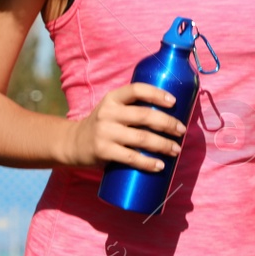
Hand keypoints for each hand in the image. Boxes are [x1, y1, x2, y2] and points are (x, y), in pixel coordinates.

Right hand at [59, 82, 185, 171]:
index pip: (136, 90)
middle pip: (144, 115)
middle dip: (168, 123)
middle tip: (181, 131)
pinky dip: (148, 162)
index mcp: (112, 99)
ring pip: (142, 138)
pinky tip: (160, 165)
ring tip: (176, 150)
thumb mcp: (111, 109)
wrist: (72, 144)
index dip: (157, 93)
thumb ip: (132, 108)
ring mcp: (105, 132)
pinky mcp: (103, 151)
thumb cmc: (102, 125)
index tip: (174, 101)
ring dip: (163, 145)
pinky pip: (131, 157)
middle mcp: (108, 113)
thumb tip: (169, 115)